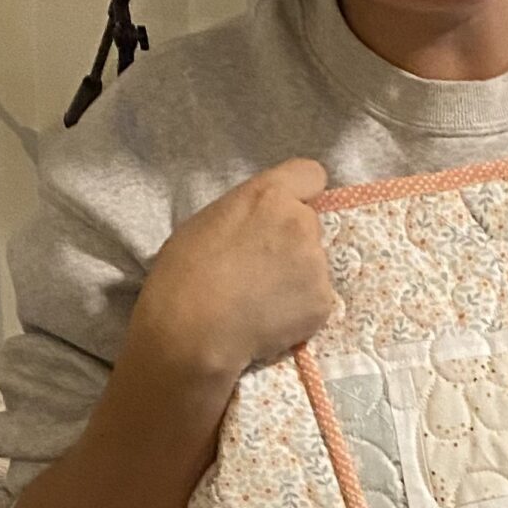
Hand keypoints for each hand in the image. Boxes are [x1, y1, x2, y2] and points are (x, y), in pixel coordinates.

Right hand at [132, 159, 334, 386]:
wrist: (192, 332)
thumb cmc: (184, 274)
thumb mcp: (207, 221)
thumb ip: (247, 212)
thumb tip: (261, 222)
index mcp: (269, 195)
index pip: (311, 174)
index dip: (300, 193)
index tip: (286, 210)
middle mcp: (301, 222)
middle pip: (309, 224)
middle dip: (292, 240)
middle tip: (259, 267)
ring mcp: (317, 264)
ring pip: (313, 263)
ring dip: (295, 276)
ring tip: (260, 298)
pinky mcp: (323, 302)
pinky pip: (315, 298)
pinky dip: (299, 308)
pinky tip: (269, 318)